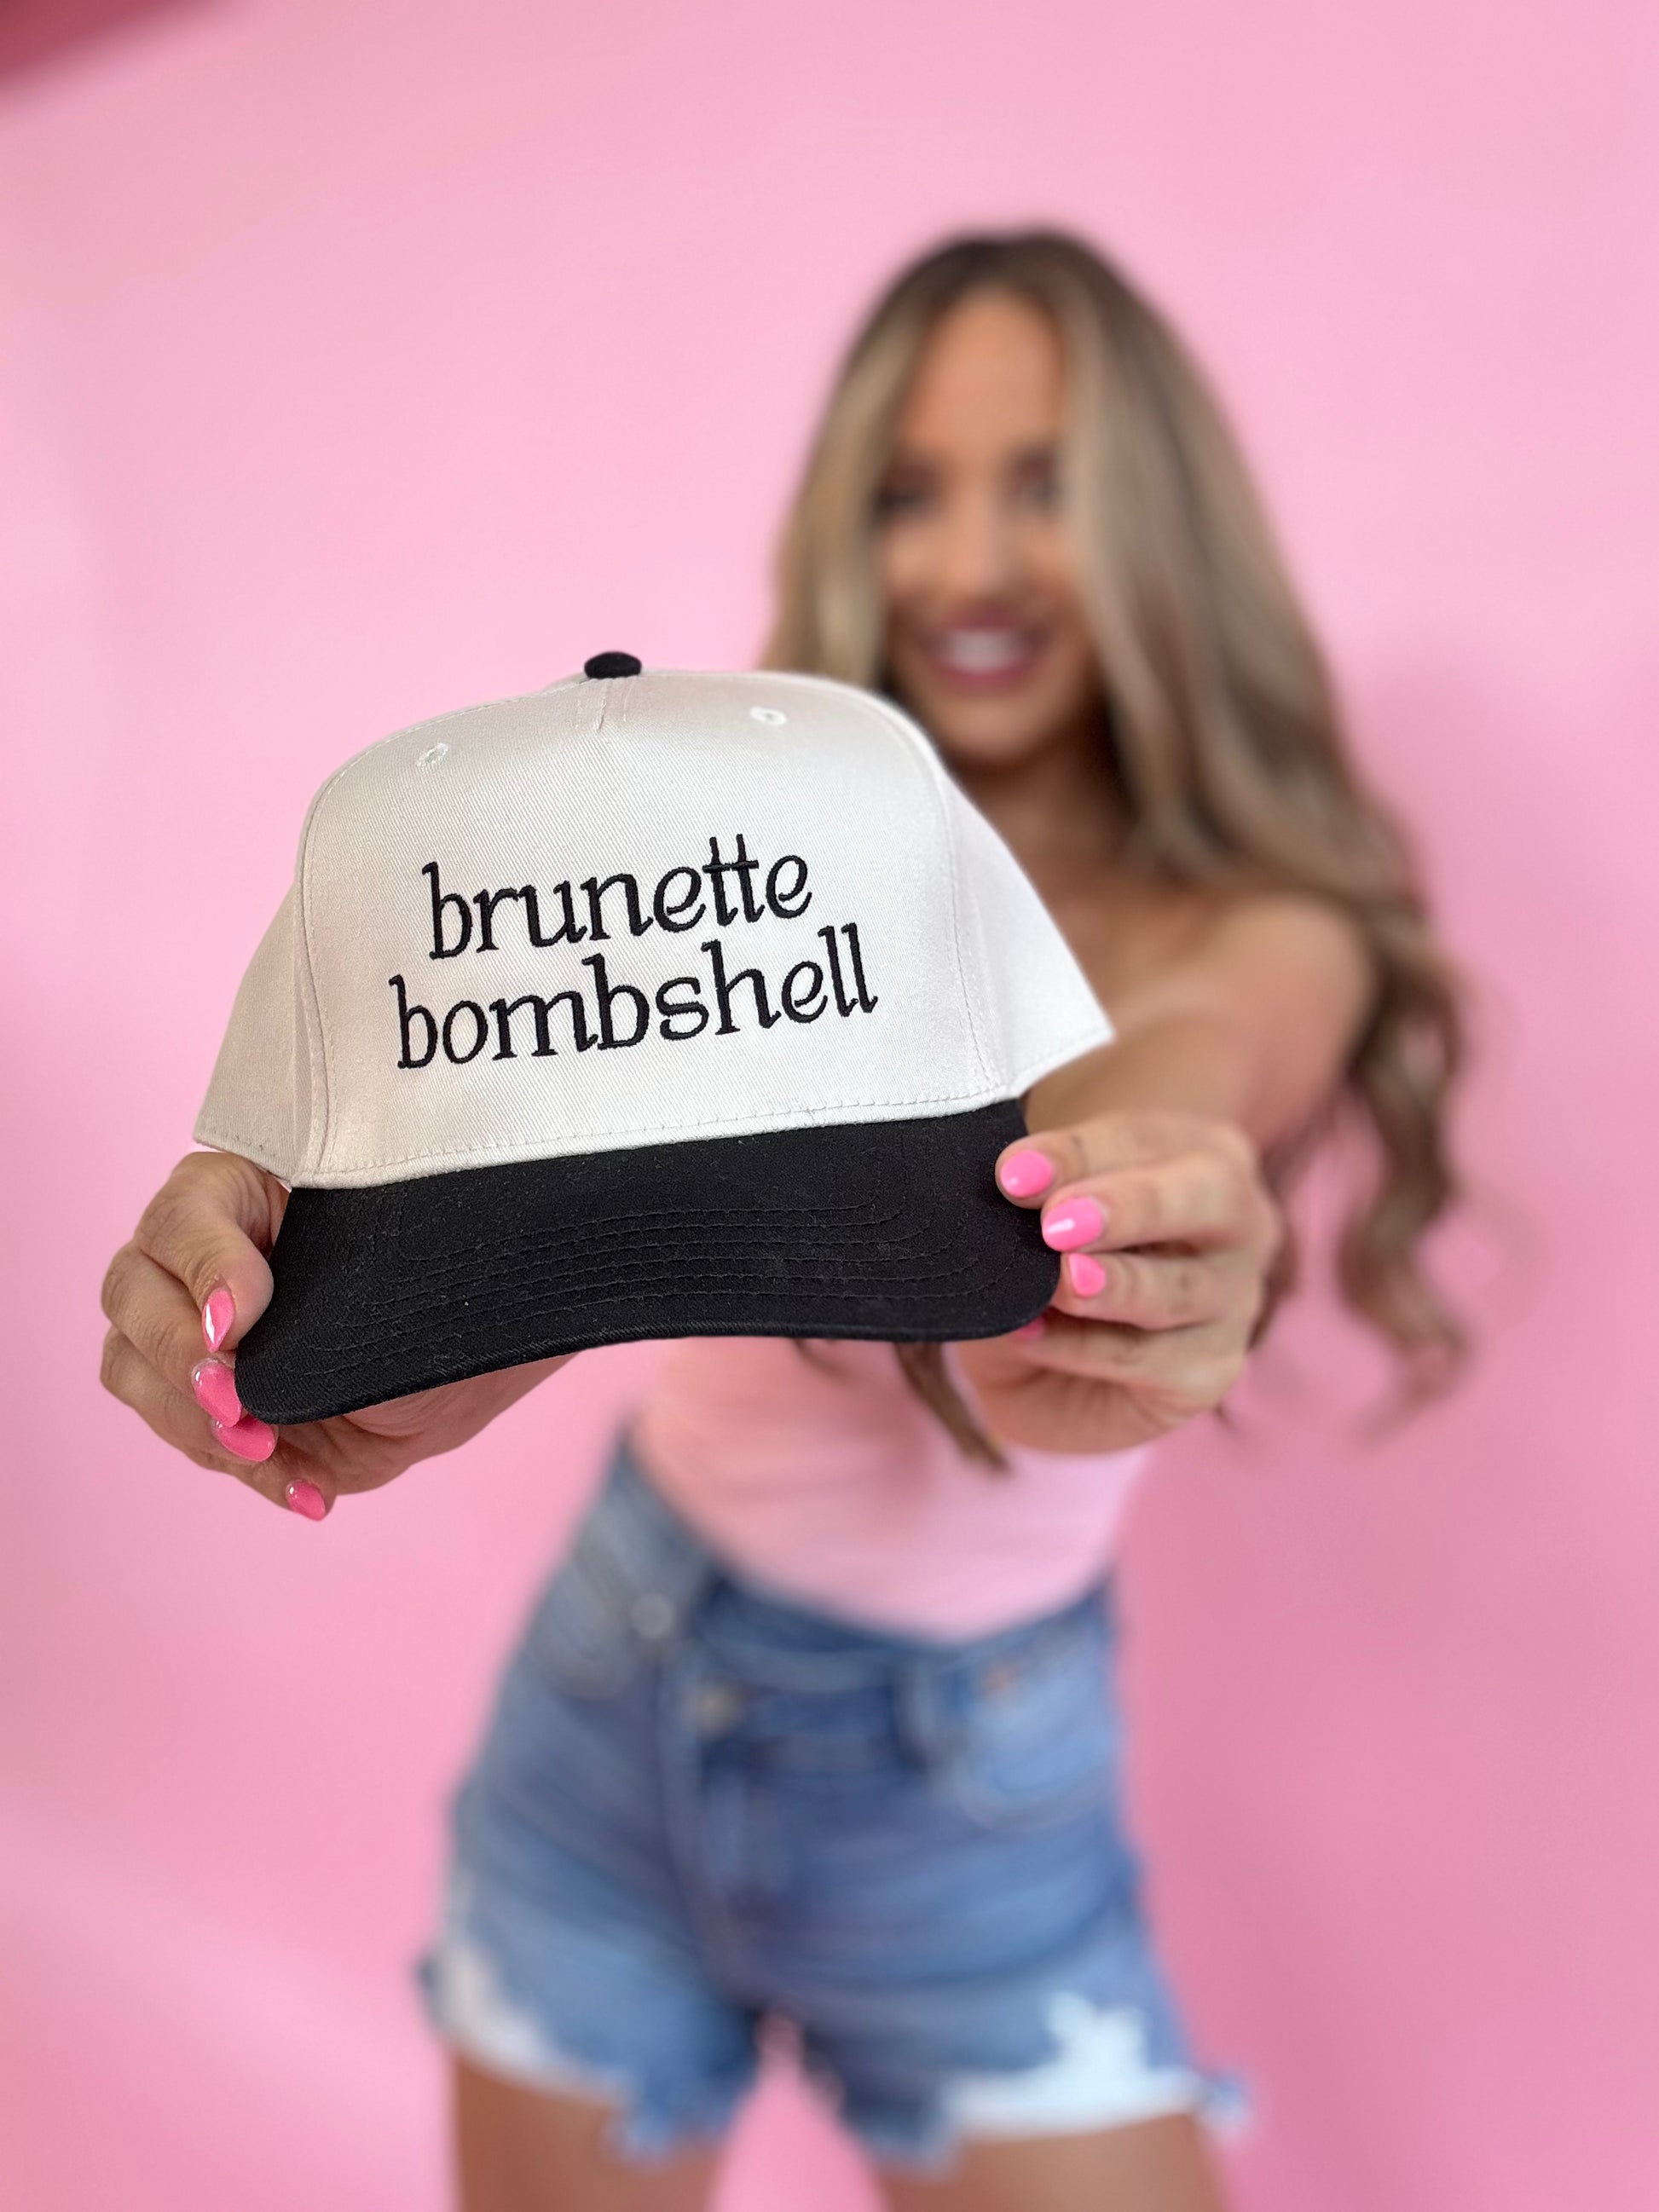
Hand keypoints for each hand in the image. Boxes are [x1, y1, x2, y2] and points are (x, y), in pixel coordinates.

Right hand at [100, 1150, 568, 1517]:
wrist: (477, 1346)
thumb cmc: (437, 1275)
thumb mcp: (394, 1263)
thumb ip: (323, 1287)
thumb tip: (245, 1340)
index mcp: (238, 1195)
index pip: (181, 1214)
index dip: (203, 1267)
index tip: (243, 1321)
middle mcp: (196, 1259)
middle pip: (129, 1291)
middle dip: (178, 1355)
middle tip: (236, 1399)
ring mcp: (191, 1335)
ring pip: (132, 1371)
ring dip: (195, 1423)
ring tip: (268, 1446)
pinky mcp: (213, 1408)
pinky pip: (191, 1442)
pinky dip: (250, 1473)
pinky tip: (307, 1491)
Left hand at [955, 1110, 1282, 1455]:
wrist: (1043, 1371)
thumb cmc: (1048, 1262)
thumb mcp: (1031, 1222)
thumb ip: (1033, 1198)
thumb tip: (1011, 1182)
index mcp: (1197, 1153)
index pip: (1143, 1139)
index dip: (1077, 1153)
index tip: (1015, 1174)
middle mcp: (1238, 1220)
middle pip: (1211, 1195)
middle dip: (1131, 1206)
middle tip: (1059, 1224)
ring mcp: (1235, 1300)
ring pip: (1181, 1288)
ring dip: (1115, 1285)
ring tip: (1059, 1284)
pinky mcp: (1210, 1370)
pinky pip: (1150, 1358)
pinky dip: (1083, 1348)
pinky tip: (1030, 1336)